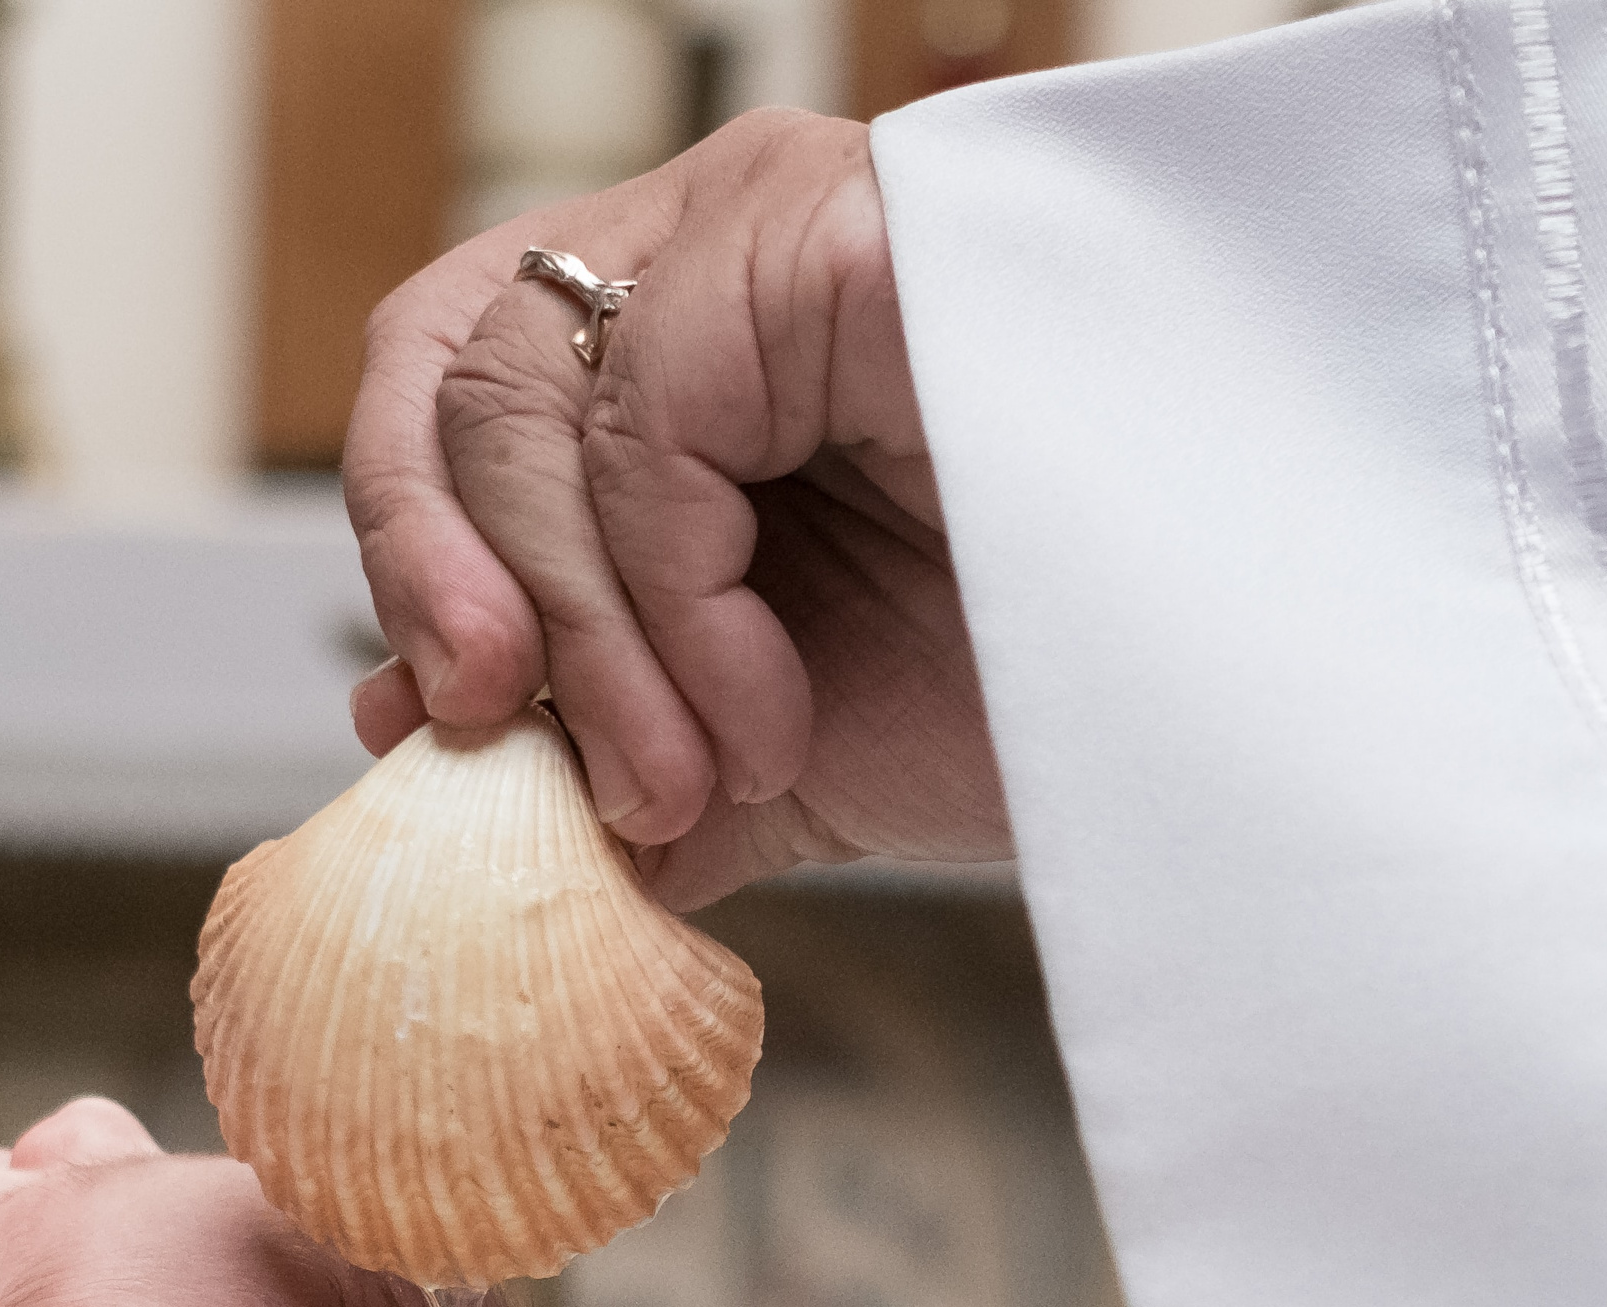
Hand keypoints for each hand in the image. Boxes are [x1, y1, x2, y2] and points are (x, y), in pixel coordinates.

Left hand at [344, 107, 1010, 906]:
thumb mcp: (754, 749)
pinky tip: (767, 720)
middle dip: (455, 598)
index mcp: (674, 347)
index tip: (428, 728)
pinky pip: (649, 424)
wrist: (1200, 718)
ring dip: (591, 649)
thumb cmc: (1011, 698)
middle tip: (527, 758)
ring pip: (530, 402)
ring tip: (698, 782)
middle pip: (455, 371)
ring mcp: (774, 222)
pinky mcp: (839, 234)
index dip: (405, 549)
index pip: (447, 375)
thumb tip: (410, 754)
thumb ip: (593, 749)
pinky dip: (674, 615)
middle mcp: (711, 250)